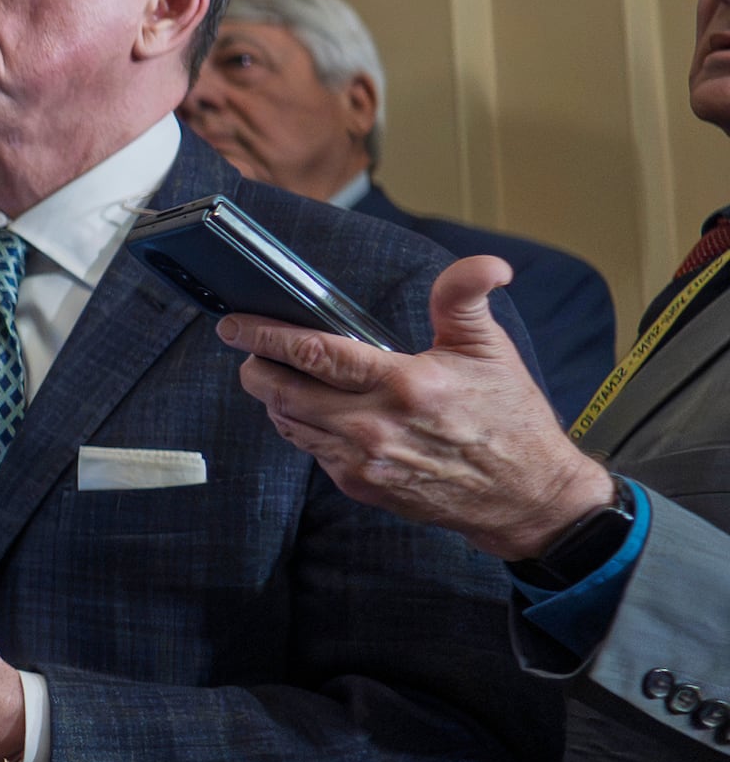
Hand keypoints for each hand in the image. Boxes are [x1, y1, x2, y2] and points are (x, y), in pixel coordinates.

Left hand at [219, 256, 611, 561]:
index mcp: (405, 385)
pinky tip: (308, 409)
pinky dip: (300, 427)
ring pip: (289, 423)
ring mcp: (365, 462)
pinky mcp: (362, 486)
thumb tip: (487, 263)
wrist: (528, 498)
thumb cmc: (509, 419)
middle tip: (245, 348)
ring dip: (273, 397)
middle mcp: (376, 427)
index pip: (315, 353)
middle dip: (255, 367)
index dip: (265, 335)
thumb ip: (466, 299)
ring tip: (273, 374)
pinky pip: (310, 451)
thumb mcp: (490, 350)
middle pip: (284, 392)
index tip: (234, 324)